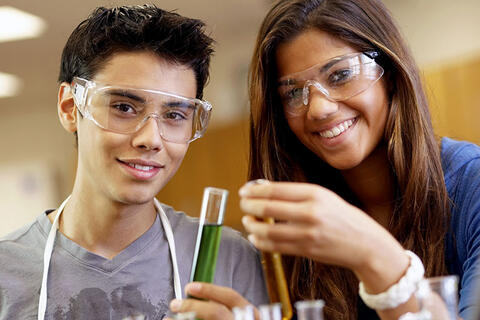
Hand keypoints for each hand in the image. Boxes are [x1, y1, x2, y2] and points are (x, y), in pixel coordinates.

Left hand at [167, 282, 256, 319]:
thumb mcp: (245, 318)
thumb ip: (230, 310)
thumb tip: (204, 300)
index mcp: (251, 315)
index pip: (230, 297)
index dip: (209, 290)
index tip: (190, 288)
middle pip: (215, 312)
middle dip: (192, 306)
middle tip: (176, 304)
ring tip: (169, 319)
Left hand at [239, 181, 408, 292]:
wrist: (365, 243)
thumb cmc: (342, 217)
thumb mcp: (323, 196)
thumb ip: (296, 193)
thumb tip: (263, 188)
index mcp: (315, 194)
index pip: (275, 190)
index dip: (254, 190)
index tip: (244, 190)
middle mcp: (310, 213)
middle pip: (268, 208)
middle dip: (249, 206)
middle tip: (242, 205)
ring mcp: (308, 234)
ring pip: (268, 231)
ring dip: (252, 226)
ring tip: (247, 221)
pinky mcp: (306, 251)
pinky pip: (275, 247)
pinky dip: (261, 242)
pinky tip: (255, 237)